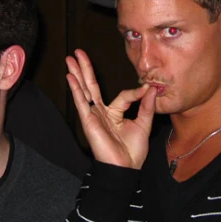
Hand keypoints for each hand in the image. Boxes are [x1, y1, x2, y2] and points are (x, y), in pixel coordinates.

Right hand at [66, 49, 156, 168]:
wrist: (125, 168)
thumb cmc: (132, 152)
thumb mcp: (144, 124)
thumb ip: (146, 105)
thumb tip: (150, 87)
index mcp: (114, 113)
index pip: (122, 96)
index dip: (135, 92)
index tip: (148, 88)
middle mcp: (101, 112)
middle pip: (91, 85)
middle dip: (85, 68)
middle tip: (78, 52)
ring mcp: (93, 115)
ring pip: (84, 90)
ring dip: (77, 73)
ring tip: (69, 58)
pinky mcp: (88, 121)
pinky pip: (81, 102)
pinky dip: (76, 88)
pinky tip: (70, 77)